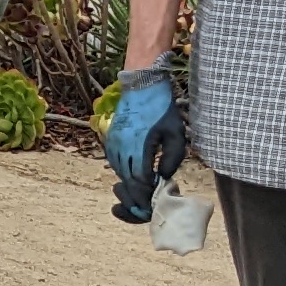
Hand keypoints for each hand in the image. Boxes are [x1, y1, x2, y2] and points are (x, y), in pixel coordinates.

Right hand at [105, 63, 177, 188]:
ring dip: (129, 182)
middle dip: (138, 192)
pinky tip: (132, 172)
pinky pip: (114, 161)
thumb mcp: (175, 133)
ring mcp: (113, 142)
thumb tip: (163, 176)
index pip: (140, 179)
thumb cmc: (162, 108)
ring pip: (119, 171)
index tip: (157, 196)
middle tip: (148, 200)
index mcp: (138, 146)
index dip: (148, 192)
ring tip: (142, 188)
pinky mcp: (110, 137)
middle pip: (127, 179)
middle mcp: (122, 146)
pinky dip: (122, 170)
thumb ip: (173, 158)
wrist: (142, 85)